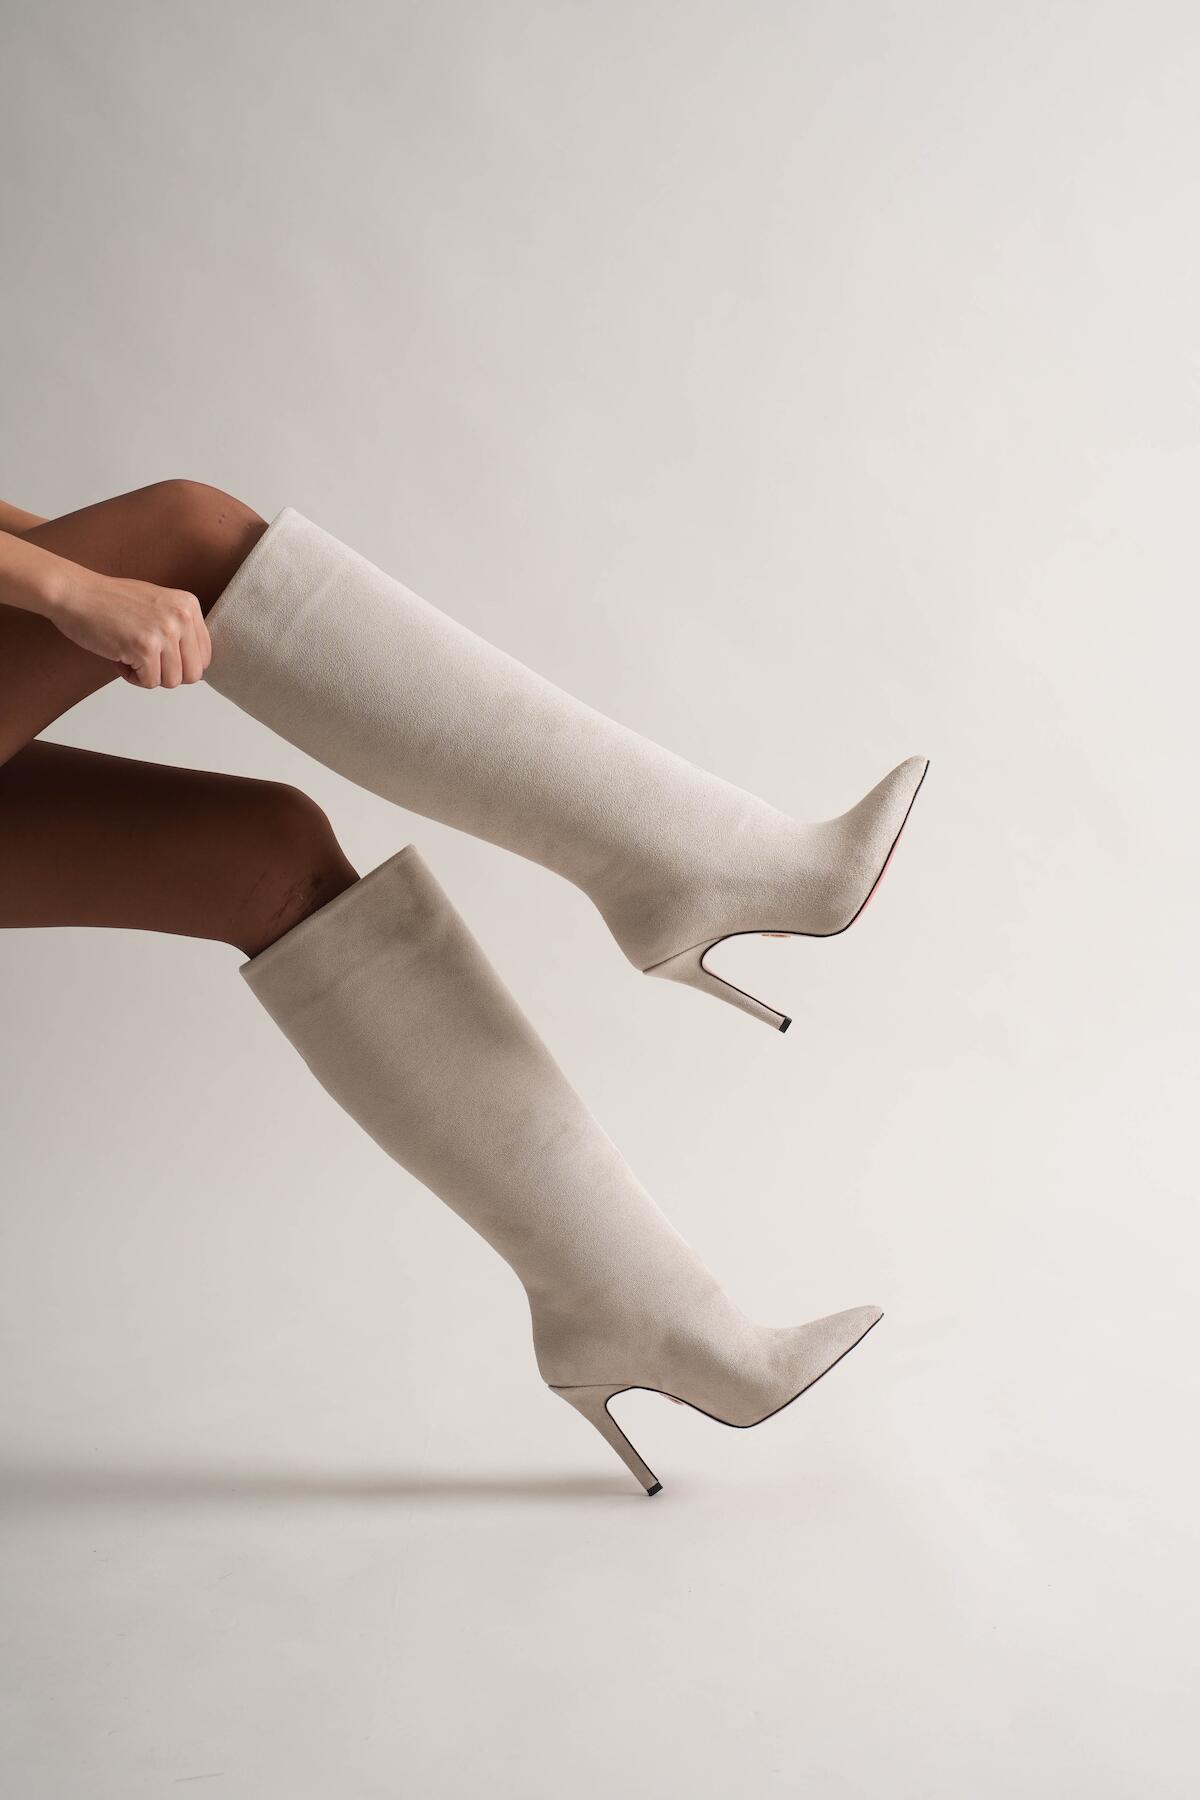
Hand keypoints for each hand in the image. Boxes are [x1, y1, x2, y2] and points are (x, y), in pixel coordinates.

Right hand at [51, 570, 211, 688]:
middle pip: (193, 674)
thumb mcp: (159, 605)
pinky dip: (132, 677)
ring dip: (148, 675)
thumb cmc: (110, 602)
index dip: (181, 664)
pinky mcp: (144, 647)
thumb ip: (180, 628)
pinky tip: (119, 657)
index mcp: (189, 606)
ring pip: (171, 681)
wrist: (75, 593)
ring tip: (129, 654)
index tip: (161, 657)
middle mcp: (182, 617)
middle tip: (146, 661)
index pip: (204, 656)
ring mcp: (164, 632)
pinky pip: (149, 682)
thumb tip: (196, 664)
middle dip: (168, 674)